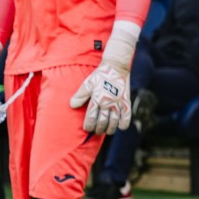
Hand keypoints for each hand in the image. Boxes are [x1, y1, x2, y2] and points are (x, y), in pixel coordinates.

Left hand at [68, 21, 138, 135]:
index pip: (91, 117)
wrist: (116, 67)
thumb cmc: (100, 75)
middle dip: (98, 129)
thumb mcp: (87, 83)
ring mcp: (117, 102)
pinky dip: (124, 123)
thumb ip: (80, 95)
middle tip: (97, 131)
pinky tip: (121, 127)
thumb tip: (72, 105)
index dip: (89, 125)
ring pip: (114, 121)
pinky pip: (127, 115)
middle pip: (102, 121)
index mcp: (97, 98)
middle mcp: (107, 102)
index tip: (87, 129)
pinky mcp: (126, 101)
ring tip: (107, 131)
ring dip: (110, 128)